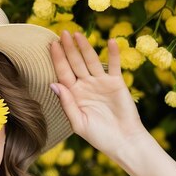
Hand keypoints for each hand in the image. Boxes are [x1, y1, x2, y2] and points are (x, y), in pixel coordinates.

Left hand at [50, 31, 148, 155]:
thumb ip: (67, 103)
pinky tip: (110, 42)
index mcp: (73, 95)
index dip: (58, 59)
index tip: (52, 44)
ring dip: (85, 47)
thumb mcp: (78, 123)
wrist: (123, 142)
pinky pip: (114, 66)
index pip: (63, 73)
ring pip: (91, 61)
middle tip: (62, 33)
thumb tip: (54, 84)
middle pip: (75, 63)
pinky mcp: (116, 83)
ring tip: (78, 34)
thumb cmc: (99, 136)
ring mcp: (101, 83)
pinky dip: (113, 54)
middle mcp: (85, 86)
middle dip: (68, 49)